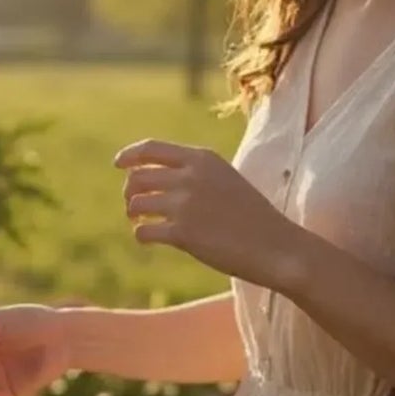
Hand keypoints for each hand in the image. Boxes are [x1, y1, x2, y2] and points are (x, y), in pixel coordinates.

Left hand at [114, 140, 306, 288]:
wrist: (276, 246)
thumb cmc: (251, 216)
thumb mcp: (225, 179)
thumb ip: (193, 173)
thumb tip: (151, 177)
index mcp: (202, 158)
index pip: (150, 149)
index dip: (129, 156)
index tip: (118, 165)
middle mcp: (190, 176)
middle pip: (137, 178)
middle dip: (130, 193)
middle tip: (134, 208)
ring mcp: (185, 204)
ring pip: (135, 205)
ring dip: (134, 216)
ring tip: (142, 224)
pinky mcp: (182, 233)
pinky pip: (143, 232)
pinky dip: (142, 236)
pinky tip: (151, 239)